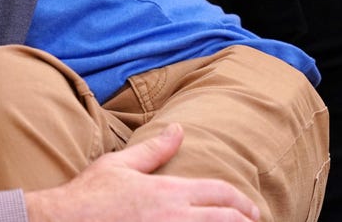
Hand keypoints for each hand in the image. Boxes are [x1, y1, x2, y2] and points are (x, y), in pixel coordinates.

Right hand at [24, 124, 259, 221]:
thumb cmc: (90, 196)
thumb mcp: (120, 165)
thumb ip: (155, 150)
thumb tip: (178, 129)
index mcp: (170, 192)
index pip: (220, 193)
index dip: (241, 201)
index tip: (251, 208)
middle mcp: (176, 218)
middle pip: (227, 220)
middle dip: (244, 220)